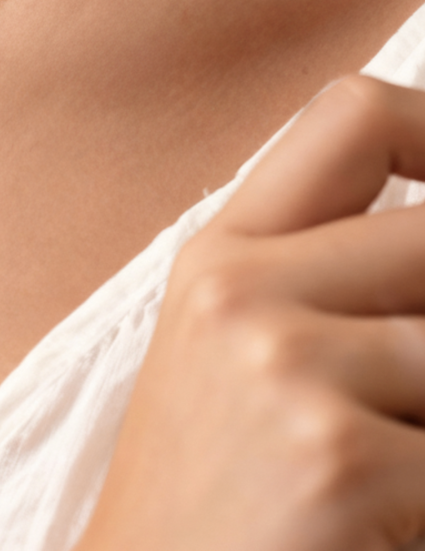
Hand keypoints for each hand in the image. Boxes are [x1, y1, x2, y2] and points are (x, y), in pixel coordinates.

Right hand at [78, 76, 424, 550]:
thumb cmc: (219, 494)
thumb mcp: (241, 356)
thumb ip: (335, 279)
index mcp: (222, 255)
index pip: (355, 115)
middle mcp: (241, 290)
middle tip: (413, 391)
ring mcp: (285, 368)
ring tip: (393, 463)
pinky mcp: (338, 458)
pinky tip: (386, 524)